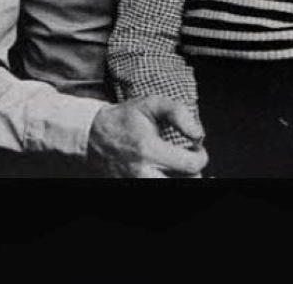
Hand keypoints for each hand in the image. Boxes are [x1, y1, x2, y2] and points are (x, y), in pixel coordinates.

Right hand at [87, 95, 207, 177]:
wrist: (92, 135)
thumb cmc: (124, 119)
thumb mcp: (151, 104)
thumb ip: (178, 113)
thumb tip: (198, 134)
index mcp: (148, 149)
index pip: (191, 165)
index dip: (200, 156)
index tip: (196, 148)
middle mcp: (141, 172)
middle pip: (184, 183)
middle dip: (191, 172)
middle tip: (186, 160)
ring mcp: (133, 183)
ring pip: (169, 188)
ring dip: (177, 178)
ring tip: (175, 167)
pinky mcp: (128, 187)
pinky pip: (155, 189)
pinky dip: (163, 179)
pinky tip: (162, 171)